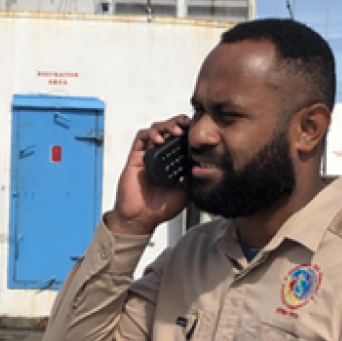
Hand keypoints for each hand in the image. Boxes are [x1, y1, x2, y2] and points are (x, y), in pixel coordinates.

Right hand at [106, 115, 189, 234]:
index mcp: (173, 161)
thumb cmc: (160, 208)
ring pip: (155, 129)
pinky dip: (150, 134)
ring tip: (176, 131)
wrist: (142, 218)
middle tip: (187, 124)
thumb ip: (193, 179)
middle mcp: (160, 155)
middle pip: (168, 129)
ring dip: (166, 126)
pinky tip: (159, 140)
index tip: (198, 129)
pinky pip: (141, 138)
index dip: (188, 131)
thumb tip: (205, 168)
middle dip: (178, 122)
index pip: (180, 139)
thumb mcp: (185, 192)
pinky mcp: (135, 157)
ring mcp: (148, 155)